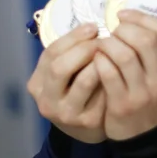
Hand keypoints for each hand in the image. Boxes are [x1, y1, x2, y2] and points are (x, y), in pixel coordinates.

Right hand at [27, 23, 106, 143]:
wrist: (85, 130)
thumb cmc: (76, 92)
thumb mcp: (66, 75)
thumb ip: (72, 54)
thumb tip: (93, 27)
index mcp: (37, 83)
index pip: (51, 52)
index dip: (73, 37)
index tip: (93, 27)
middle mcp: (47, 100)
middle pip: (60, 66)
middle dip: (83, 48)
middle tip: (103, 40)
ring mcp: (66, 113)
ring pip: (82, 80)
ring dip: (99, 62)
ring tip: (112, 52)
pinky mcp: (87, 122)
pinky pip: (101, 94)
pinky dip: (110, 78)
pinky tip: (118, 70)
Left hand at [93, 10, 156, 140]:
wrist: (147, 141)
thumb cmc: (152, 102)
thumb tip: (134, 20)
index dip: (140, 17)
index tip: (123, 16)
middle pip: (144, 39)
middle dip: (123, 30)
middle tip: (111, 33)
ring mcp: (143, 92)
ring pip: (124, 54)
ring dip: (108, 45)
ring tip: (101, 46)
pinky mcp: (123, 103)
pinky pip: (108, 73)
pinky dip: (100, 61)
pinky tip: (96, 60)